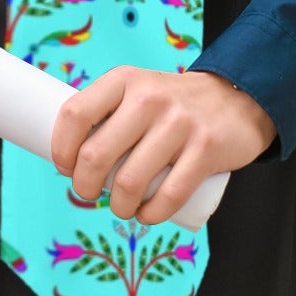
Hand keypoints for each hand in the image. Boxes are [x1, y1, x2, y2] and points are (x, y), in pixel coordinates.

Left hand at [49, 67, 276, 224]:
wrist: (234, 98)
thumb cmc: (170, 103)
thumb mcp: (135, 90)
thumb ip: (107, 112)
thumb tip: (69, 155)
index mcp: (122, 80)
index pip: (75, 114)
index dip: (61, 147)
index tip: (64, 166)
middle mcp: (147, 98)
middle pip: (95, 154)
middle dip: (83, 185)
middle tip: (87, 192)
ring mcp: (178, 123)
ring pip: (129, 182)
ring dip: (117, 206)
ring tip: (120, 207)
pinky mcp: (205, 150)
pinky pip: (168, 196)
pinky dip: (150, 215)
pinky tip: (145, 215)